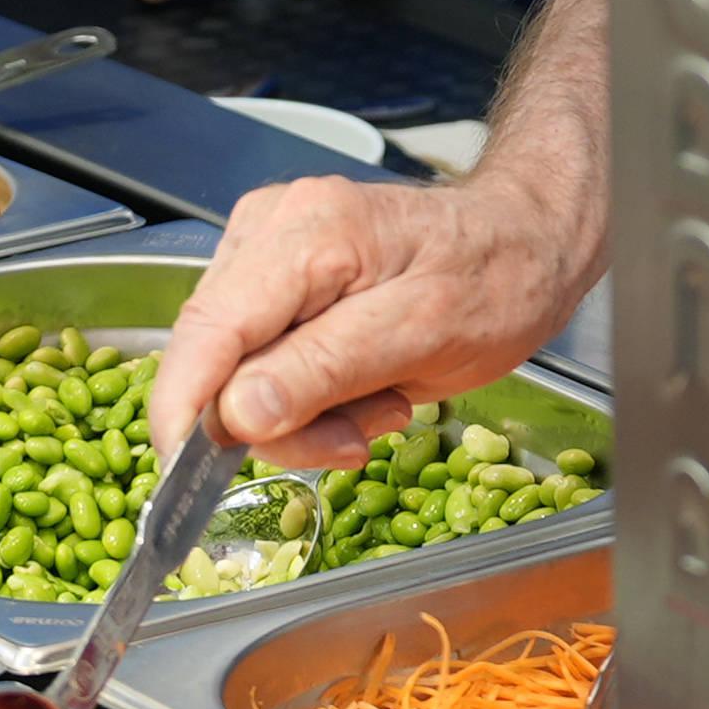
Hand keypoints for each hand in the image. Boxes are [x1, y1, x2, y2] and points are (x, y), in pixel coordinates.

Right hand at [145, 162, 604, 469]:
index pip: (207, 330)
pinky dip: (311, 396)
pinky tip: (366, 387)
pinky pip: (264, 362)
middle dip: (278, 420)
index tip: (187, 479)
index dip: (183, 409)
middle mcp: (272, 229)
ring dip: (305, 414)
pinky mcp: (279, 278)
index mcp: (306, 231)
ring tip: (381, 401)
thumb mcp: (423, 335)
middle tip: (356, 437)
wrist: (525, 245)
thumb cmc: (493, 280)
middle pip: (217, 358)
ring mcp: (270, 251)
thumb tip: (235, 416)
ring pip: (238, 370)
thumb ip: (324, 371)